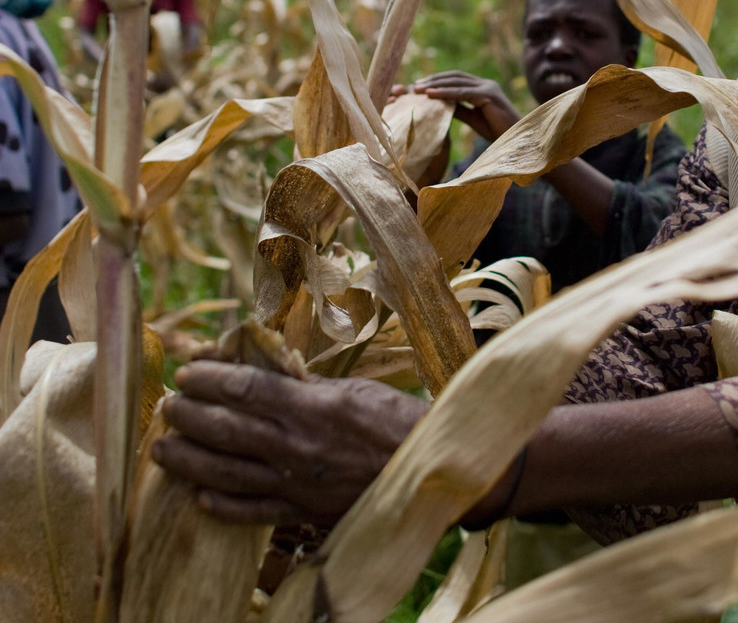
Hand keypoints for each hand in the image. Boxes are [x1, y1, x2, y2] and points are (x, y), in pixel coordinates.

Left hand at [151, 361, 427, 526]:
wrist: (429, 469)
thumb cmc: (396, 420)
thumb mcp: (354, 389)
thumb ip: (306, 385)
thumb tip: (266, 369)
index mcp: (312, 408)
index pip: (247, 389)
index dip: (211, 379)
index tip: (187, 370)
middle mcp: (298, 447)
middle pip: (228, 430)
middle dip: (190, 416)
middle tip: (166, 404)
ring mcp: (297, 484)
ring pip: (228, 473)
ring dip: (190, 459)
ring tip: (163, 449)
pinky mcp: (304, 512)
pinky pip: (254, 512)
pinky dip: (223, 506)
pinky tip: (199, 497)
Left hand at [408, 71, 520, 141]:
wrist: (515, 140)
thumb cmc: (497, 131)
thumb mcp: (473, 119)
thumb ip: (459, 109)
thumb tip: (441, 105)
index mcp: (483, 88)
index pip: (457, 79)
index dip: (438, 81)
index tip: (420, 86)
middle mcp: (486, 84)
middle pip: (455, 77)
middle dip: (434, 80)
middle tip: (415, 85)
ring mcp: (488, 88)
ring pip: (457, 82)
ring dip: (436, 85)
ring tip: (419, 89)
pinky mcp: (489, 95)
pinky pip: (462, 93)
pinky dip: (445, 93)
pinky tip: (431, 95)